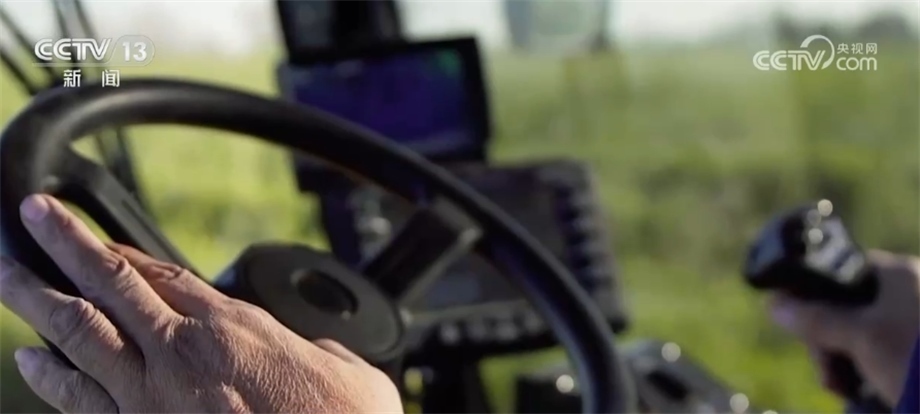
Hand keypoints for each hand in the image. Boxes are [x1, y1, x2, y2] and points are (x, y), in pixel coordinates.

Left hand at [0, 194, 403, 412]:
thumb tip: (321, 350)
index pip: (160, 272)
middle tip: (30, 214)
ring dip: (34, 298)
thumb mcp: (352, 371)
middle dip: (62, 244)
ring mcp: (154, 395)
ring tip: (5, 270)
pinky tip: (28, 359)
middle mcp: (184, 351)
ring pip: (79, 332)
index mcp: (234, 326)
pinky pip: (80, 400)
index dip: (117, 248)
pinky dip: (49, 378)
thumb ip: (324, 350)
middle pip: (108, 284)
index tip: (90, 230)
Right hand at [768, 250, 919, 404]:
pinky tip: (865, 388)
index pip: (842, 272)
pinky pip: (884, 352)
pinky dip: (869, 370)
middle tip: (827, 373)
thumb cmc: (916, 357)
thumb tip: (774, 303)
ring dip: (845, 360)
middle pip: (849, 308)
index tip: (803, 327)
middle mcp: (912, 289)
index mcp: (900, 272)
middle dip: (830, 342)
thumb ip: (814, 318)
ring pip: (864, 333)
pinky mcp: (919, 349)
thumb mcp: (859, 338)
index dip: (816, 299)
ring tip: (844, 387)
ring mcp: (917, 321)